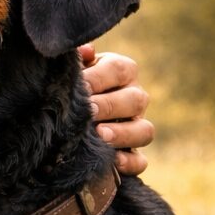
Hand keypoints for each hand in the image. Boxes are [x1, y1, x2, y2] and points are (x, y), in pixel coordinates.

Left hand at [79, 44, 153, 176]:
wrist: (71, 109)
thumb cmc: (73, 82)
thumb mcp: (75, 66)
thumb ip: (78, 57)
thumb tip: (86, 51)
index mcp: (122, 71)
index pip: (119, 70)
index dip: (100, 78)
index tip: (80, 85)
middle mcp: (135, 97)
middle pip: (134, 100)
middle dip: (110, 106)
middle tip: (89, 111)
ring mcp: (137, 126)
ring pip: (144, 131)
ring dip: (123, 134)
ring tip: (100, 135)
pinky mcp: (134, 153)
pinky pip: (141, 161)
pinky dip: (129, 162)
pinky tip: (111, 161)